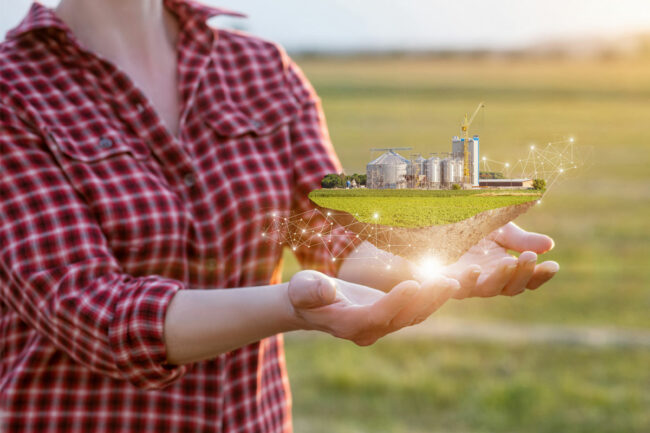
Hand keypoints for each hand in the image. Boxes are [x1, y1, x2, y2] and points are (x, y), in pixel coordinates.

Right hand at [287, 270, 459, 345]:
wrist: (309, 306)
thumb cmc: (304, 293)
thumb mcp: (302, 288)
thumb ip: (312, 290)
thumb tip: (328, 290)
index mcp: (348, 324)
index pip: (376, 315)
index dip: (395, 301)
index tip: (414, 283)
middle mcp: (369, 331)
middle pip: (403, 318)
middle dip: (427, 300)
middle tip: (449, 282)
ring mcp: (382, 327)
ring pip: (414, 315)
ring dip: (436, 298)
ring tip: (457, 281)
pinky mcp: (391, 318)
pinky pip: (415, 310)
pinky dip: (432, 296)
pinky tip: (449, 281)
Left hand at [441, 222, 559, 298]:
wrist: (439, 222)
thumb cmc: (472, 226)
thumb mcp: (500, 228)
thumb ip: (520, 239)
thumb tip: (549, 245)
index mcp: (505, 268)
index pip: (528, 278)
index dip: (542, 275)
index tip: (554, 265)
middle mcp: (489, 280)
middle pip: (511, 287)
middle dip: (522, 272)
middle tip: (529, 257)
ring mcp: (467, 282)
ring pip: (487, 289)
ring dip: (499, 277)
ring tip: (507, 262)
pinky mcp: (445, 280)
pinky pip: (455, 287)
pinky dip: (464, 281)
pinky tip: (474, 270)